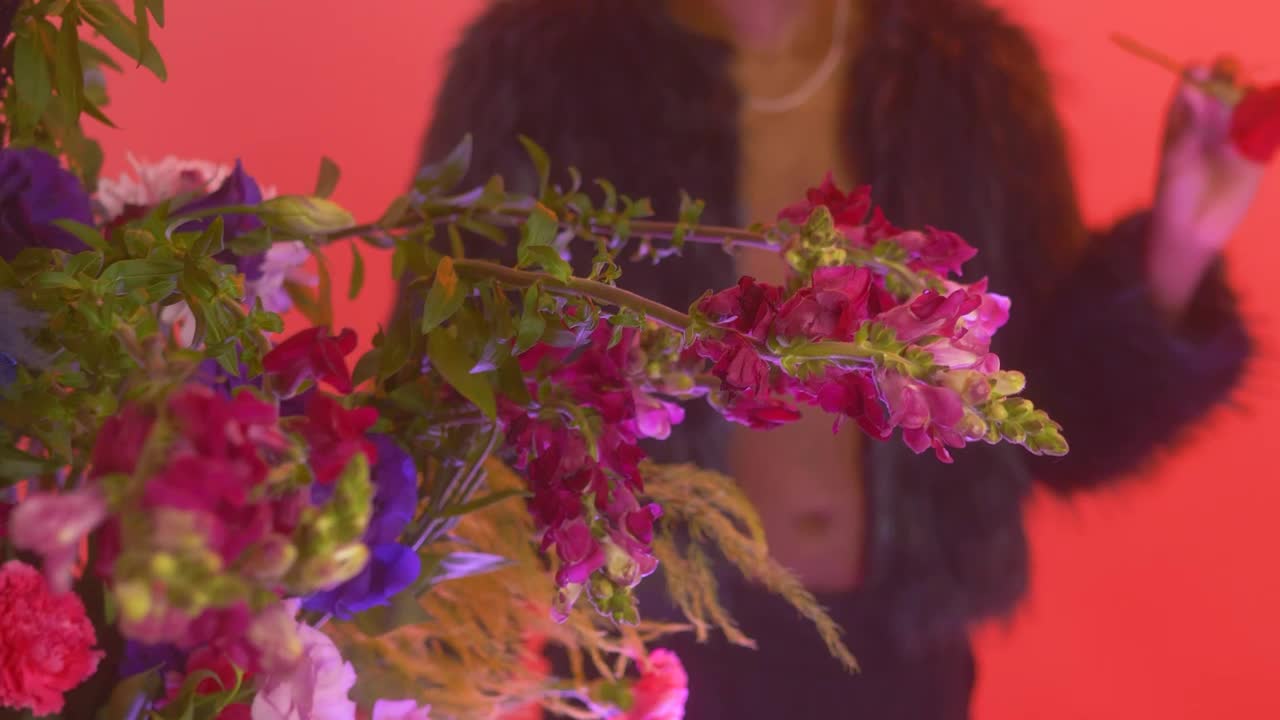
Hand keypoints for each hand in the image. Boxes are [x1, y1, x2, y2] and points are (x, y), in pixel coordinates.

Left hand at [1149, 65, 1265, 318]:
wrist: (1194, 229)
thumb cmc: (1173, 194)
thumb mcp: (1175, 162)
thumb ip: (1187, 129)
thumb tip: (1194, 91)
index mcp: (1184, 113)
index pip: (1195, 78)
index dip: (1204, 73)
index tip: (1209, 80)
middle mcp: (1211, 114)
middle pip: (1228, 79)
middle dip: (1235, 76)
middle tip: (1238, 93)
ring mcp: (1236, 127)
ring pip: (1254, 96)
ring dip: (1259, 95)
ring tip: (1254, 116)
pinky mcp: (1258, 146)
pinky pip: (1272, 123)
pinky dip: (1276, 116)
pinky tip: (1269, 127)